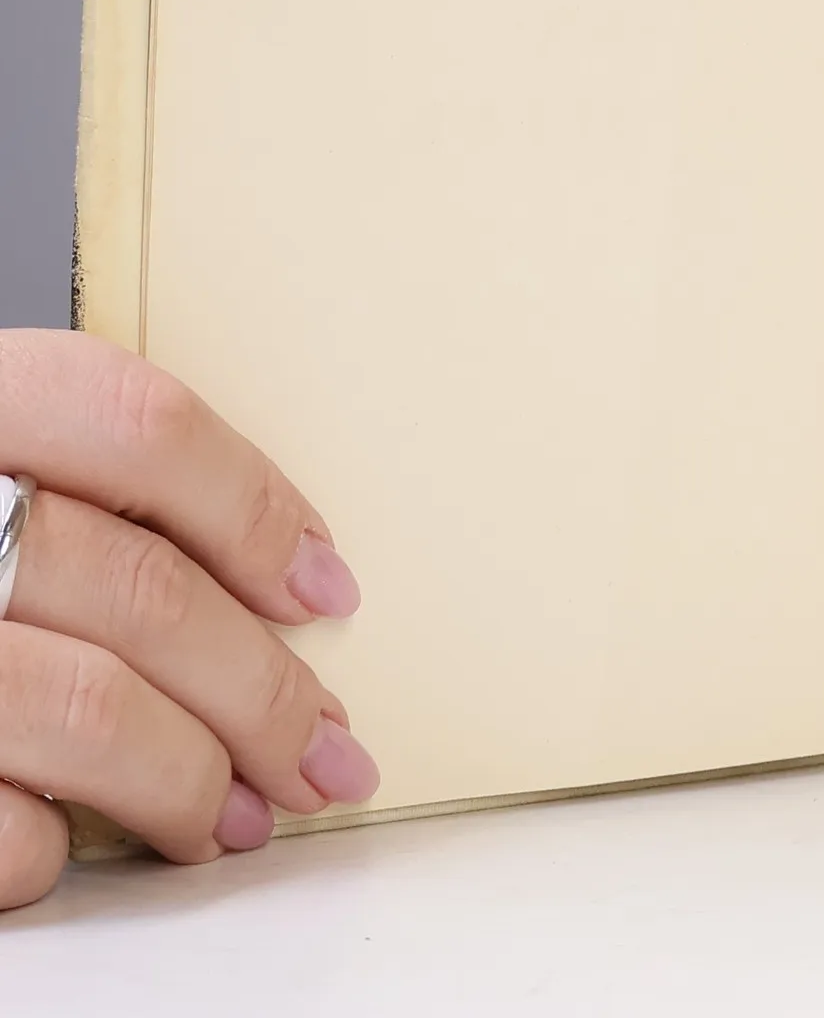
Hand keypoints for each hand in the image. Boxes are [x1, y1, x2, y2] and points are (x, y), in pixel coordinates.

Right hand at [0, 331, 375, 909]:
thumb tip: (270, 579)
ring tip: (237, 817)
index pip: (134, 420)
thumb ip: (69, 485)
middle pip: (141, 590)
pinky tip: (73, 849)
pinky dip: (48, 849)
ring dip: (191, 780)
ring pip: (87, 711)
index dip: (252, 504)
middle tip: (328, 752)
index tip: (326, 586)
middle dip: (263, 690)